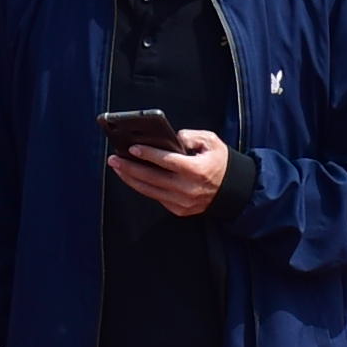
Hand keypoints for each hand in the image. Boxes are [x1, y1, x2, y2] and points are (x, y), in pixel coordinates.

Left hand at [105, 128, 231, 220]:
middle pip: (152, 178)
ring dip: (130, 179)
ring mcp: (182, 202)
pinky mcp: (179, 210)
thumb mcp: (211, 142)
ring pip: (149, 190)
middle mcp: (187, 189)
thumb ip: (190, 136)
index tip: (132, 148)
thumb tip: (171, 138)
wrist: (232, 190)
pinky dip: (142, 187)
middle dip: (130, 167)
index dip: (148, 154)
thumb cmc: (220, 162)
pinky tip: (132, 177)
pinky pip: (156, 197)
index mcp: (197, 170)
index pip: (167, 161)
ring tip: (117, 167)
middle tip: (114, 158)